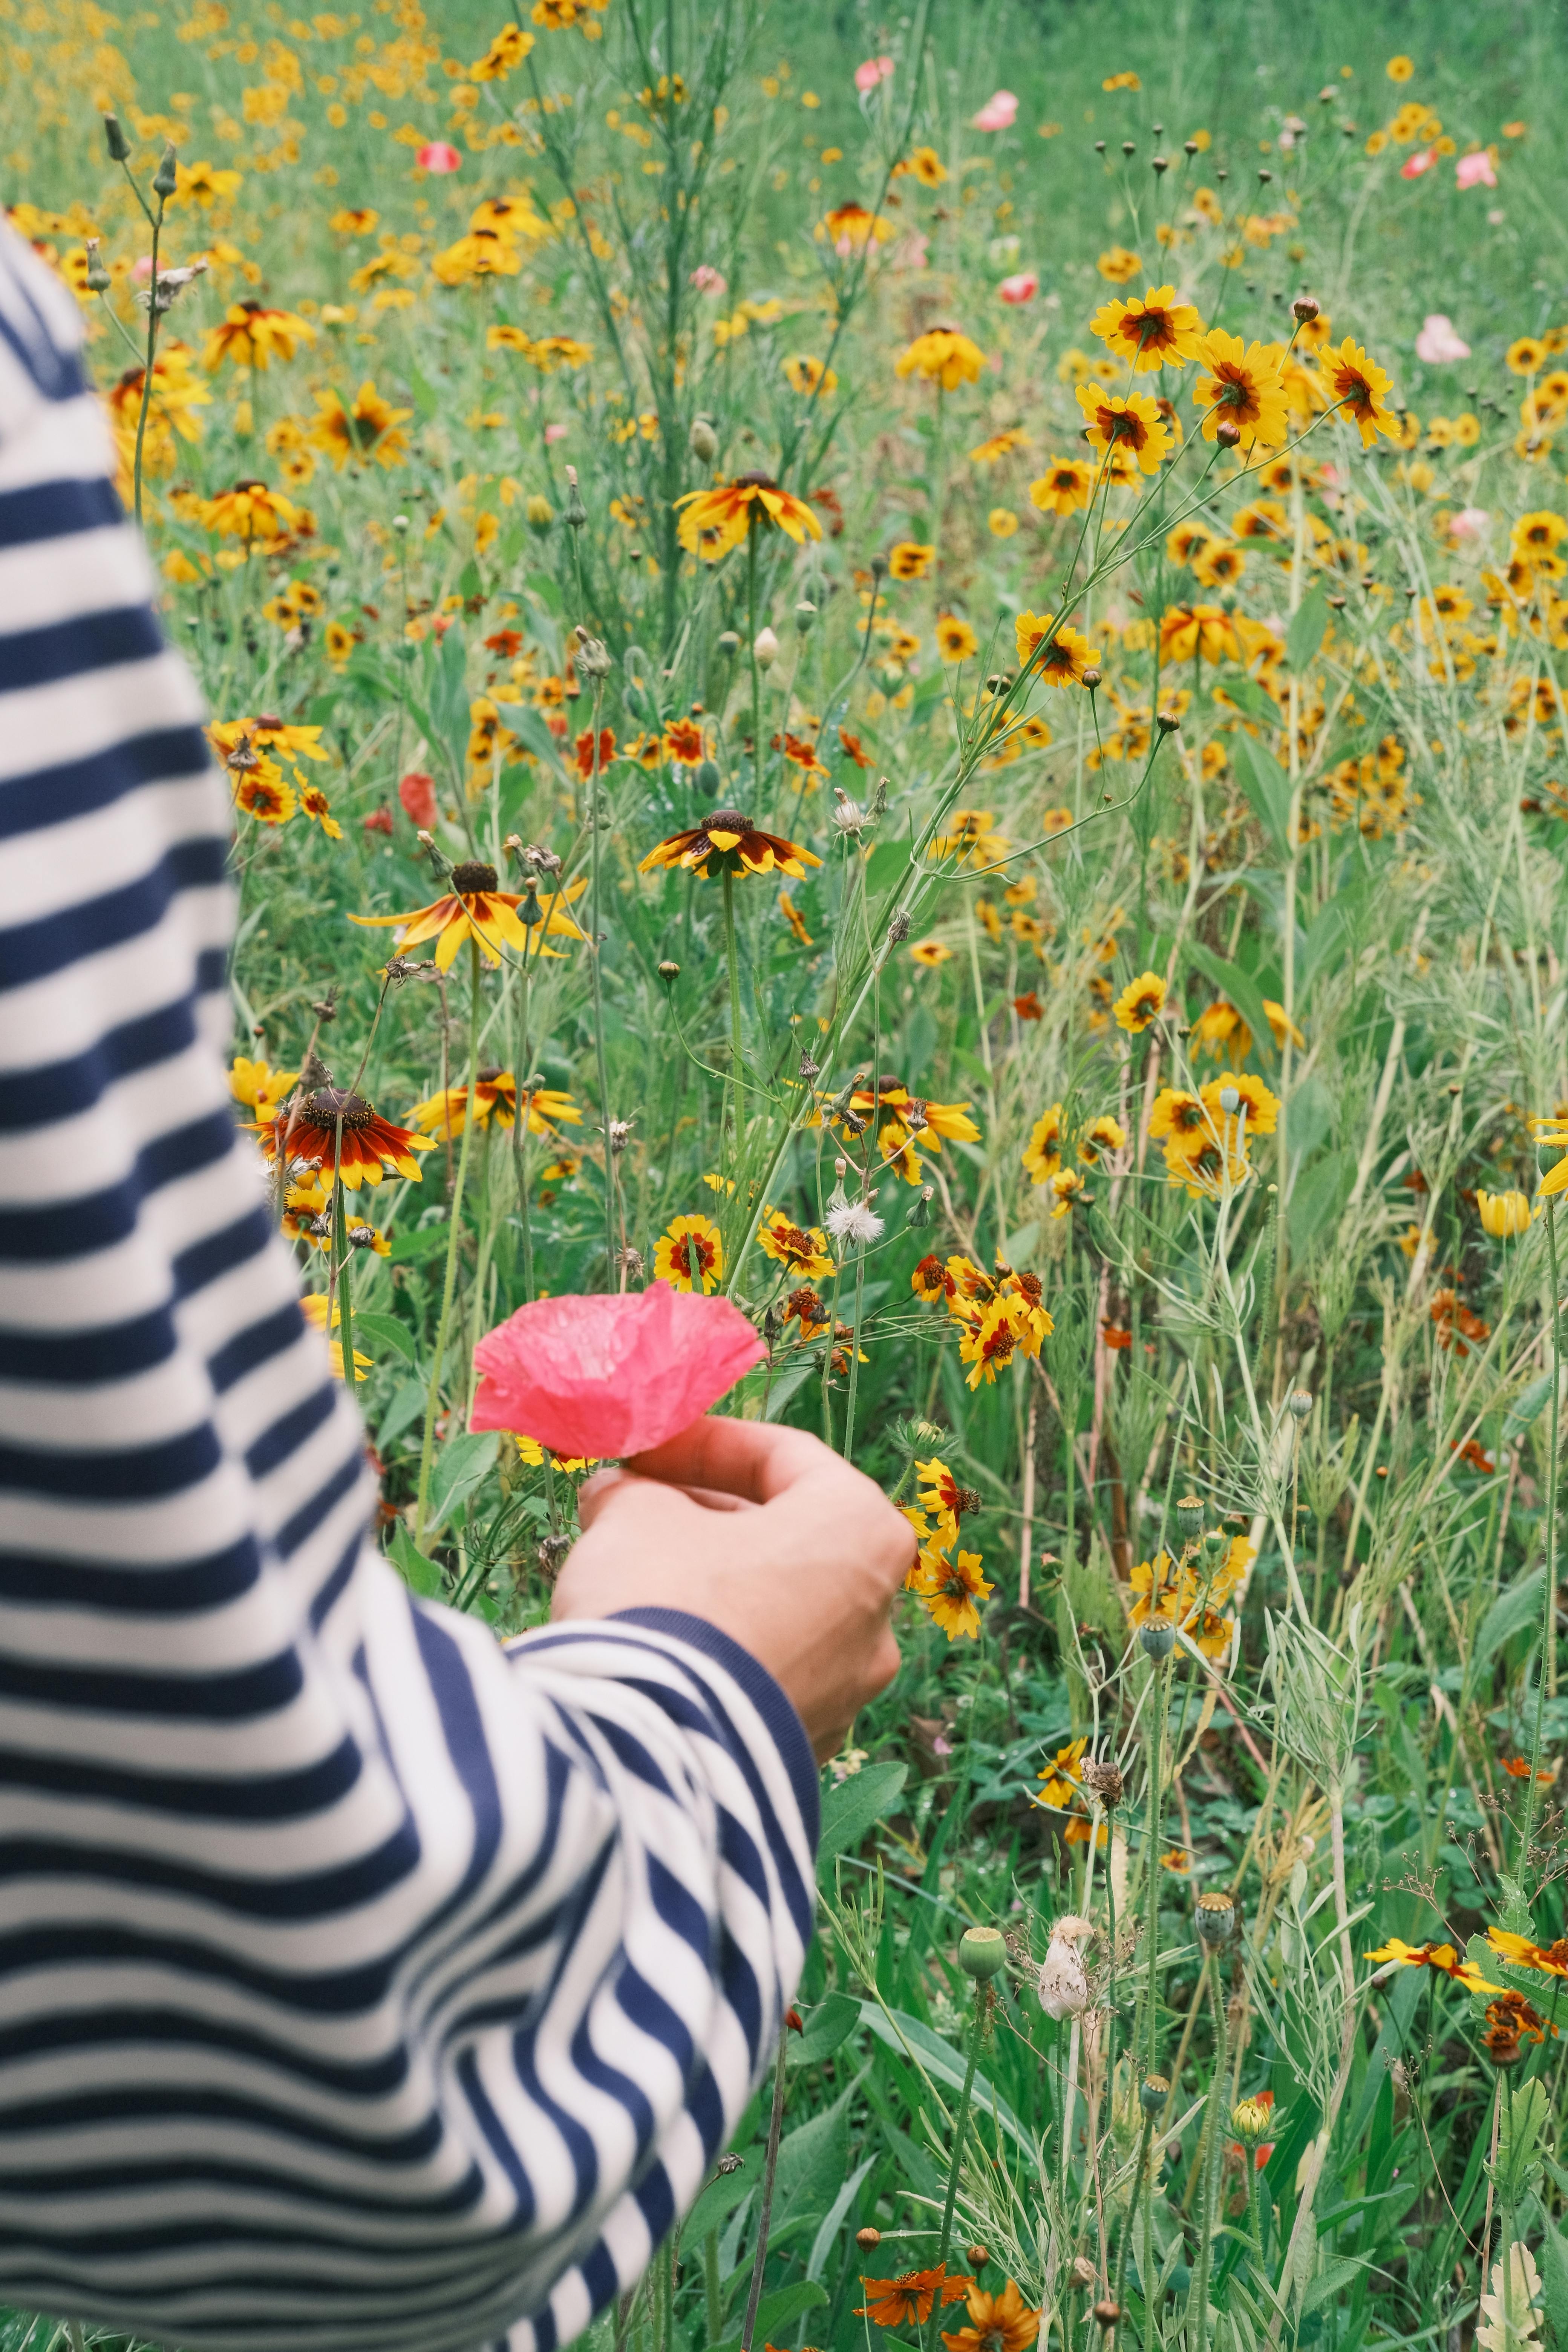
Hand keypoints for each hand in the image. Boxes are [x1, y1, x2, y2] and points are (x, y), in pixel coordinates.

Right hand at [554, 1418, 914, 1758]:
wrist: (647, 1754)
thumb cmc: (661, 1600)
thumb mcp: (636, 1515)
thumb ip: (635, 1492)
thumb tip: (620, 1495)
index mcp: (861, 1532)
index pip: (785, 1457)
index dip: (703, 1443)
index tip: (643, 1448)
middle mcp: (875, 1616)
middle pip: (785, 1537)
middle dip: (701, 1513)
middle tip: (627, 1506)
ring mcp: (846, 1693)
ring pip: (774, 1610)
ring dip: (706, 1581)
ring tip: (628, 1572)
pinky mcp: (803, 1751)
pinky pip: (759, 1675)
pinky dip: (714, 1649)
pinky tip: (648, 1646)